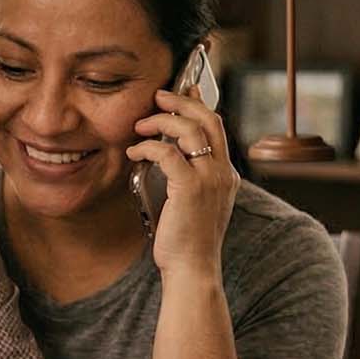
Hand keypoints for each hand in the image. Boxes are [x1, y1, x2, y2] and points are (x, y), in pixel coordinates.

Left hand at [128, 86, 238, 277]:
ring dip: (162, 121)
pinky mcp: (190, 188)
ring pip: (190, 130)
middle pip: (208, 120)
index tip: (185, 89)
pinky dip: (147, 147)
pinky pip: (167, 154)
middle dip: (183, 101)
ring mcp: (210, 179)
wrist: (192, 268)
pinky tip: (133, 153)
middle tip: (159, 95)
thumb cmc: (186, 240)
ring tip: (140, 124)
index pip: (217, 128)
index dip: (200, 104)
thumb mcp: (193, 204)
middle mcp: (223, 172)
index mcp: (225, 174)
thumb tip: (167, 157)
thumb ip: (188, 179)